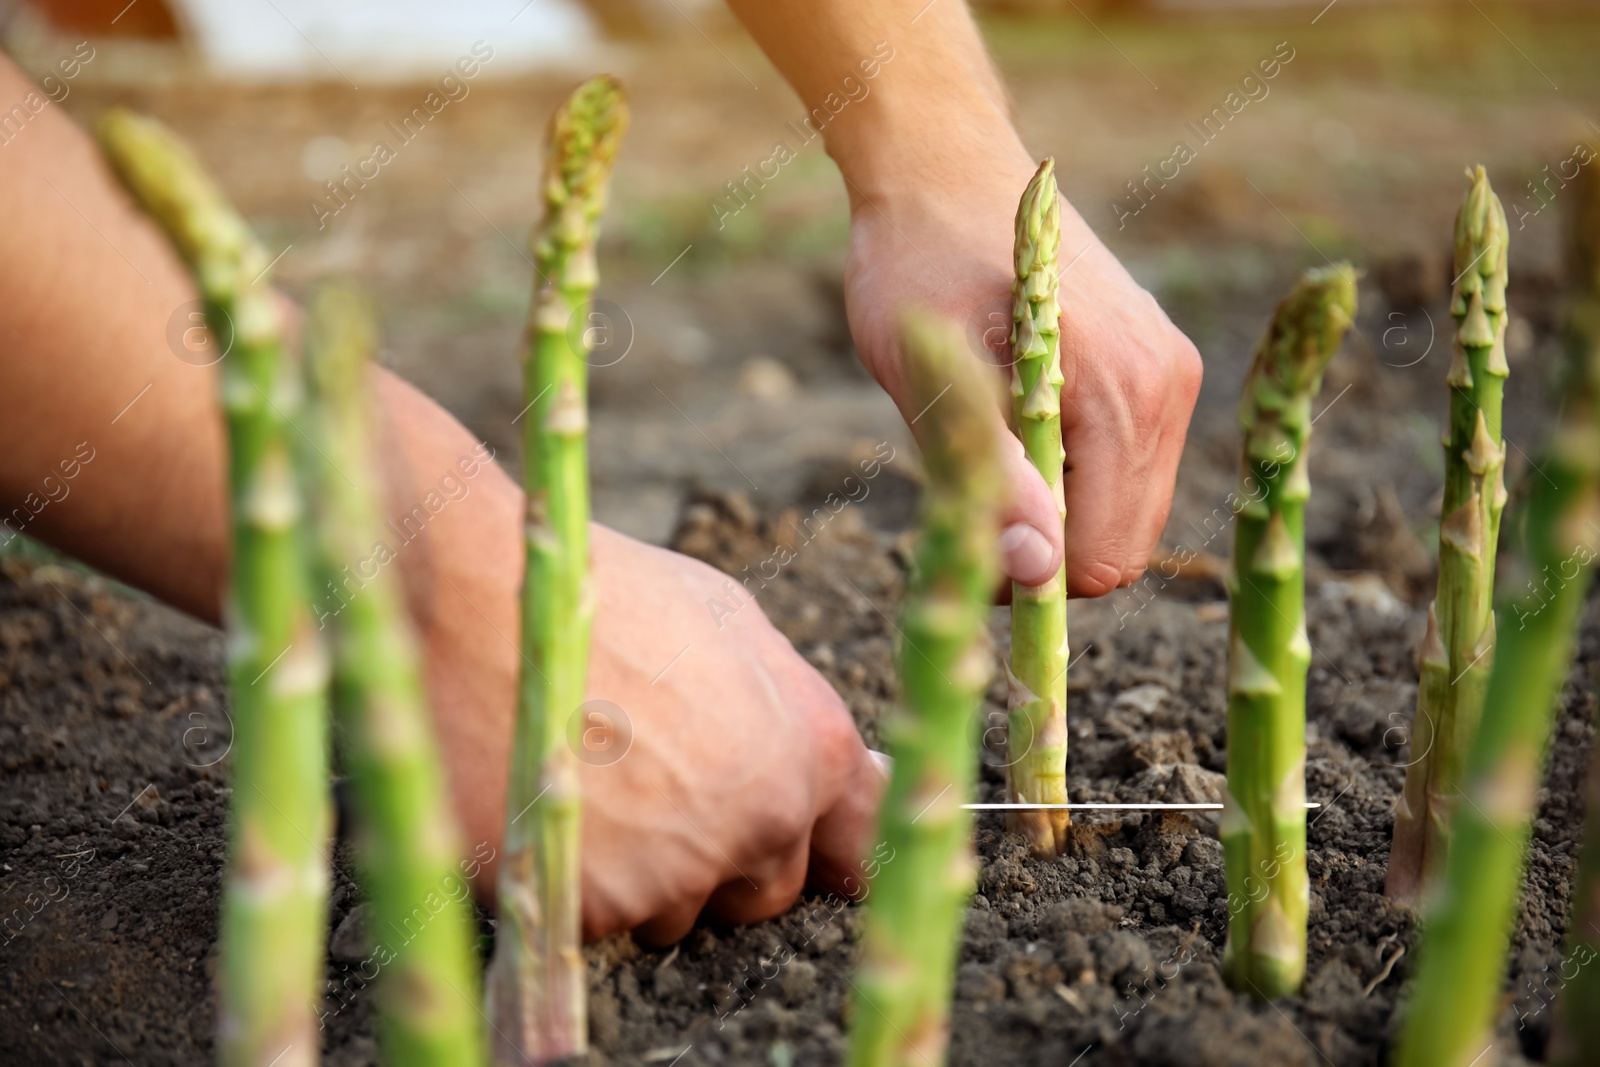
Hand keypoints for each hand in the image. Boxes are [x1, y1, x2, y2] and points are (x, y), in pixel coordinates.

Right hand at [381, 375, 883, 944]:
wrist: (476, 599)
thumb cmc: (604, 595)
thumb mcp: (729, 623)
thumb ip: (795, 710)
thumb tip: (860, 772)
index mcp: (812, 748)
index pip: (863, 844)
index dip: (826, 845)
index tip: (797, 845)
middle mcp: (765, 819)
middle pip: (767, 891)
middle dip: (723, 859)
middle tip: (652, 788)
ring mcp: (683, 871)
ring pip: (679, 915)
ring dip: (645, 876)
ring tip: (589, 781)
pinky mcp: (598, 907)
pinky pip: (601, 923)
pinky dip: (574, 884)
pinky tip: (547, 804)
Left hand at [841, 148, 1202, 594]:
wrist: (942, 169)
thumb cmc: (918, 262)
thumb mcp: (932, 375)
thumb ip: (990, 473)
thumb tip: (1037, 572)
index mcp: (1124, 390)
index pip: (1103, 559)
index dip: (1030, 580)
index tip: (965, 545)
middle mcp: (1169, 386)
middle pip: (1123, 546)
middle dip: (1047, 553)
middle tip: (967, 501)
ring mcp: (1172, 375)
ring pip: (1124, 512)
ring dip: (1058, 513)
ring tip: (988, 453)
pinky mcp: (1158, 368)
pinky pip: (1125, 469)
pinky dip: (1073, 477)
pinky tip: (1018, 426)